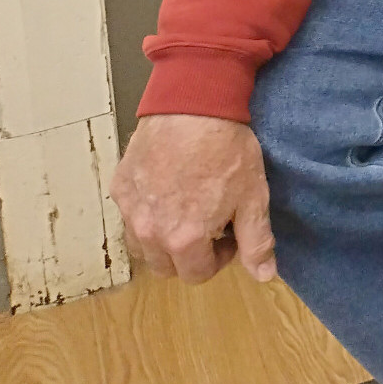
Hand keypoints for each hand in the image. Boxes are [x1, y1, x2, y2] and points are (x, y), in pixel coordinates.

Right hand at [111, 114, 275, 285]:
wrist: (193, 106)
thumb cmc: (228, 152)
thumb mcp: (253, 197)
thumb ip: (256, 242)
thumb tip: (263, 277)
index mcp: (183, 240)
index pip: (197, 275)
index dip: (219, 259)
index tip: (230, 234)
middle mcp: (149, 232)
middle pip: (166, 267)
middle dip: (190, 255)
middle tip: (210, 224)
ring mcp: (129, 210)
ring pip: (142, 246)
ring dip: (164, 240)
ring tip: (187, 210)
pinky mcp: (119, 188)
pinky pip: (131, 216)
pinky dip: (147, 214)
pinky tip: (168, 189)